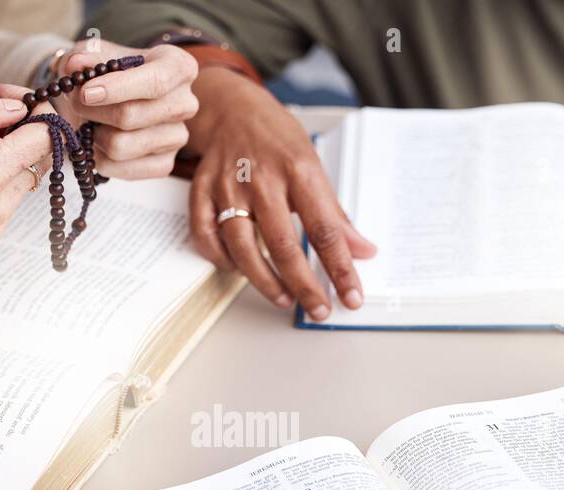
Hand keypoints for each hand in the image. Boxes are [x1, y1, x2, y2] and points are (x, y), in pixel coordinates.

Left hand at [0, 39, 197, 179]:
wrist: (115, 98)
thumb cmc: (110, 71)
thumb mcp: (95, 52)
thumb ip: (85, 56)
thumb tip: (75, 65)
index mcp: (178, 67)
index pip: (154, 82)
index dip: (118, 88)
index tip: (86, 93)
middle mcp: (185, 103)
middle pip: (131, 116)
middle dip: (92, 111)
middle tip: (75, 103)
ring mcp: (177, 137)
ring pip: (121, 146)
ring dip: (94, 135)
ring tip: (91, 122)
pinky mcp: (166, 164)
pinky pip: (122, 169)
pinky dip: (100, 157)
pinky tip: (99, 141)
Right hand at [185, 68, 376, 317]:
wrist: (231, 108)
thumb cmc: (276, 139)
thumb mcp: (313, 165)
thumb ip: (334, 212)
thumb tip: (362, 250)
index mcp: (298, 169)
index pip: (325, 229)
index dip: (340, 268)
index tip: (352, 295)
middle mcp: (261, 179)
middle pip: (283, 244)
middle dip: (304, 284)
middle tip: (319, 308)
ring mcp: (227, 186)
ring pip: (242, 246)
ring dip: (264, 280)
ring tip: (284, 298)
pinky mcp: (201, 192)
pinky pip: (206, 237)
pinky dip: (222, 260)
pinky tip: (240, 271)